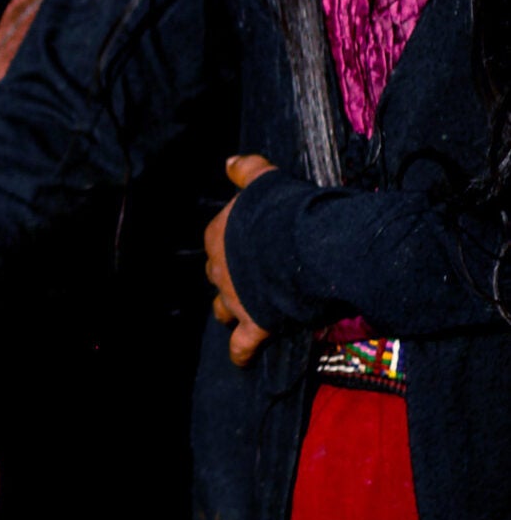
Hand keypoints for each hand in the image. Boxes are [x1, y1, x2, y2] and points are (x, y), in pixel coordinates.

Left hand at [205, 153, 274, 366]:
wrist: (303, 247)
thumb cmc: (284, 210)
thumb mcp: (264, 180)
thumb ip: (246, 170)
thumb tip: (229, 162)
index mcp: (219, 234)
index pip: (217, 242)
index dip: (233, 246)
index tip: (248, 247)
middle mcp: (220, 268)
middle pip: (218, 274)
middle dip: (229, 276)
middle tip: (247, 277)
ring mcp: (235, 298)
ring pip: (223, 308)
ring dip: (230, 310)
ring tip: (240, 313)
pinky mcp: (254, 323)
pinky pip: (241, 344)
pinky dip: (241, 352)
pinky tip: (241, 357)